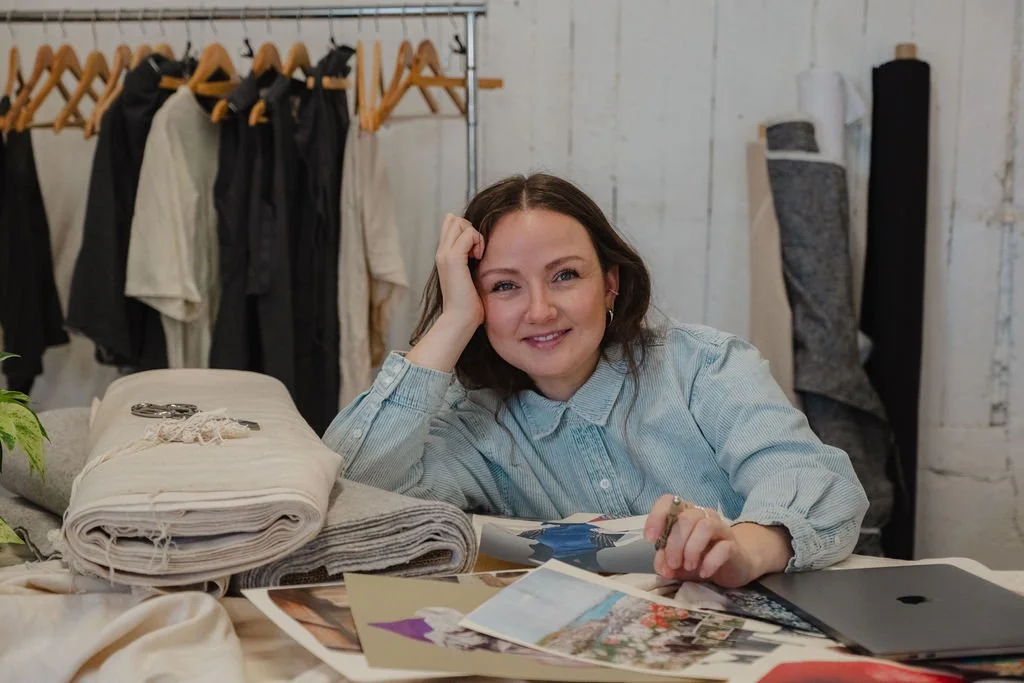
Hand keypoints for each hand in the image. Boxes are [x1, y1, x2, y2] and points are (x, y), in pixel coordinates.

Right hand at [435, 213, 485, 328]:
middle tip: (478, 251)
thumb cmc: (468, 303)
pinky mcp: (453, 258)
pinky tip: (479, 257)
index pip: (451, 224)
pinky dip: (477, 241)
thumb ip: (471, 261)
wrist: (460, 318)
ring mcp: (445, 254)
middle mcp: (441, 252)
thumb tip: (479, 250)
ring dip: (474, 234)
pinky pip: (468, 234)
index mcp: (443, 255)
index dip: (466, 230)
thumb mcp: (469, 276)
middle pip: (455, 220)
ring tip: (478, 255)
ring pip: (460, 222)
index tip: (475, 250)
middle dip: (471, 229)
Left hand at [643, 495, 761, 587]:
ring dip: (692, 549)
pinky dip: (710, 561)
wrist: (732, 567)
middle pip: (686, 518)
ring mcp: (721, 528)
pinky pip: (723, 547)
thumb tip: (662, 567)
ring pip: (705, 526)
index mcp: (684, 513)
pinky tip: (704, 573)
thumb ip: (665, 561)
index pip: (669, 501)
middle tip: (673, 564)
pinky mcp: (733, 545)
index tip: (651, 539)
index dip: (657, 516)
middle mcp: (703, 515)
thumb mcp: (677, 562)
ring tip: (688, 567)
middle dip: (675, 544)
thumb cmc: (699, 559)